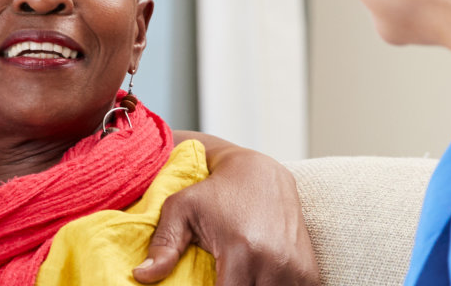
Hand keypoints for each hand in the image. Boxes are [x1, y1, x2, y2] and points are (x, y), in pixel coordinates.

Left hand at [138, 131, 318, 285]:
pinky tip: (256, 282)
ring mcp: (296, 268)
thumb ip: (163, 244)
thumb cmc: (216, 191)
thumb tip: (141, 276)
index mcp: (242, 250)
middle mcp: (274, 262)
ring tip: (235, 279)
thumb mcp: (181, 209)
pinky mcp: (309, 271)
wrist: (261, 175)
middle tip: (217, 280)